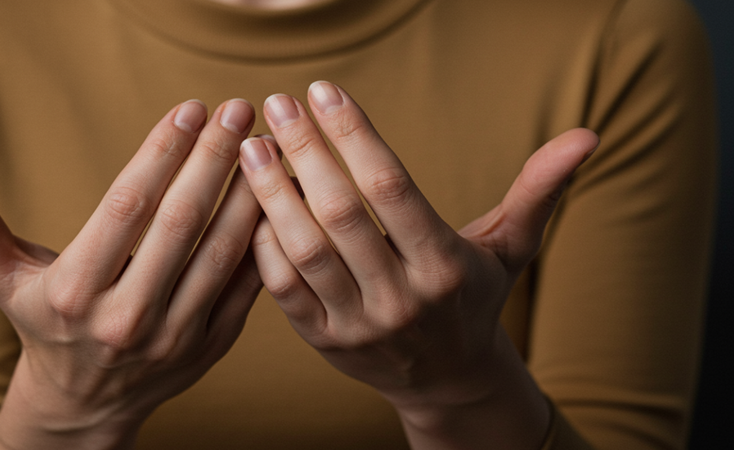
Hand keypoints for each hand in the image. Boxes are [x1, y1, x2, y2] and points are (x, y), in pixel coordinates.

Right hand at [0, 99, 263, 449]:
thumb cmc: (41, 324)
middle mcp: (126, 317)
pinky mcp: (209, 347)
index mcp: (73, 292)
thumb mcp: (1, 277)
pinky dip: (262, 238)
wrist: (83, 405)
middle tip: (238, 109)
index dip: (161, 152)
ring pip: (222, 252)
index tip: (189, 108)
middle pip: (181, 223)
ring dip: (247, 193)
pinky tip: (276, 196)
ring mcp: (174, 337)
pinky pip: (247, 285)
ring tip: (264, 144)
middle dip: (213, 158)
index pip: (127, 207)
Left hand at [238, 81, 598, 448]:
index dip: (354, 134)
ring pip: (304, 250)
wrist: (447, 378)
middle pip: (341, 213)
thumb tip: (586, 137)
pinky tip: (253, 202)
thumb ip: (539, 191)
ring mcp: (358, 324)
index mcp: (446, 267)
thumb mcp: (510, 246)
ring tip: (252, 147)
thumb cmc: (475, 296)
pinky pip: (282, 288)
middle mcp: (402, 299)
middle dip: (304, 151)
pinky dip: (264, 243)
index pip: (392, 187)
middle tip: (277, 104)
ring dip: (271, 193)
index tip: (323, 90)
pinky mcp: (324, 341)